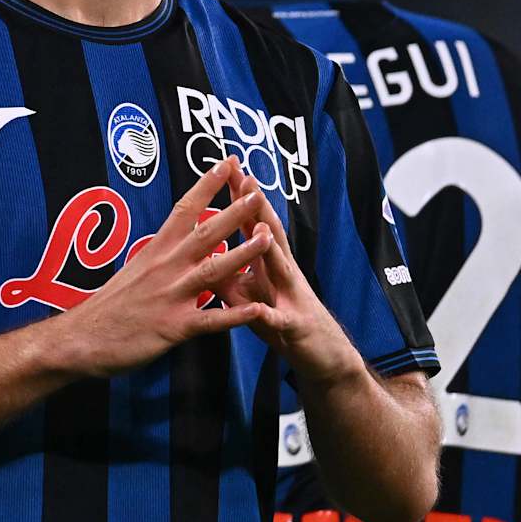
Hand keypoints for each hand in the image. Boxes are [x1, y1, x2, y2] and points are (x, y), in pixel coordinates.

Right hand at [54, 157, 274, 377]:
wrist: (80, 339)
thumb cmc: (108, 306)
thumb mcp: (134, 269)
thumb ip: (161, 255)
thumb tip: (178, 240)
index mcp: (156, 250)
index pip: (184, 209)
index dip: (207, 185)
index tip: (227, 162)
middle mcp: (165, 267)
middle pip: (205, 234)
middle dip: (234, 212)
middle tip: (257, 192)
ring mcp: (170, 296)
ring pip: (213, 271)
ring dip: (242, 254)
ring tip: (268, 239)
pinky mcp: (173, 327)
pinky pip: (209, 321)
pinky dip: (233, 316)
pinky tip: (256, 310)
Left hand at [213, 170, 362, 389]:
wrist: (321, 353)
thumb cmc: (282, 317)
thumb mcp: (250, 294)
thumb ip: (227, 275)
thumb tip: (200, 257)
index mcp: (269, 262)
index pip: (252, 223)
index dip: (241, 197)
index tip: (228, 168)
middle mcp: (283, 272)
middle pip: (269, 235)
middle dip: (257, 208)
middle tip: (246, 179)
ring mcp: (291, 296)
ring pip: (280, 268)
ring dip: (271, 248)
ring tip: (260, 228)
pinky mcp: (294, 326)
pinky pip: (280, 321)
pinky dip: (271, 316)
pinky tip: (262, 311)